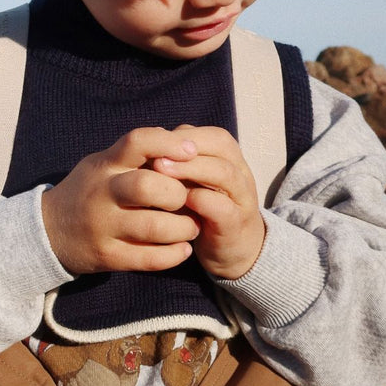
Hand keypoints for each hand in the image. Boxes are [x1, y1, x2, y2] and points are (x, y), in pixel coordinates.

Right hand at [41, 128, 200, 274]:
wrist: (49, 231)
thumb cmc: (91, 190)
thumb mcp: (105, 164)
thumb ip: (139, 154)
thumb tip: (188, 140)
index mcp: (105, 165)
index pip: (137, 142)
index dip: (168, 143)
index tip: (192, 151)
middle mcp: (102, 193)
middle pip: (147, 186)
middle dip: (178, 193)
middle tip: (189, 200)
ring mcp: (103, 227)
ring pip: (154, 227)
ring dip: (184, 228)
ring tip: (191, 227)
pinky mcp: (108, 256)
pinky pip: (150, 259)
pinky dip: (174, 255)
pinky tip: (182, 249)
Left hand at [151, 126, 265, 279]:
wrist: (232, 250)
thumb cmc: (202, 207)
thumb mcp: (188, 181)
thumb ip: (174, 162)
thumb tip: (144, 145)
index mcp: (228, 157)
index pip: (210, 135)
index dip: (181, 136)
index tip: (152, 143)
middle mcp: (239, 172)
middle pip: (220, 146)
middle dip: (184, 149)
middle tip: (154, 156)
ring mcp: (241, 199)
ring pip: (225, 174)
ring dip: (192, 169)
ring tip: (161, 171)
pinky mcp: (236, 226)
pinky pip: (225, 209)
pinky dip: (203, 202)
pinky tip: (182, 200)